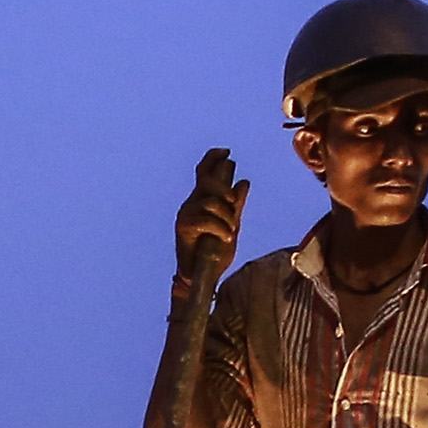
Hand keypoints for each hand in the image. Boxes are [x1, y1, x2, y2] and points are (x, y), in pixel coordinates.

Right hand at [174, 147, 247, 278]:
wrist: (202, 276)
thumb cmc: (215, 252)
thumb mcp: (231, 224)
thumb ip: (236, 205)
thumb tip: (244, 182)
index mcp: (202, 200)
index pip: (204, 172)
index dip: (213, 159)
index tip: (226, 152)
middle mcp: (191, 204)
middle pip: (207, 180)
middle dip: (224, 188)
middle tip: (233, 203)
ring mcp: (186, 214)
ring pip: (211, 202)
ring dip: (227, 217)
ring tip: (231, 232)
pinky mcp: (183, 227)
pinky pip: (207, 220)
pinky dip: (220, 228)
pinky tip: (226, 238)